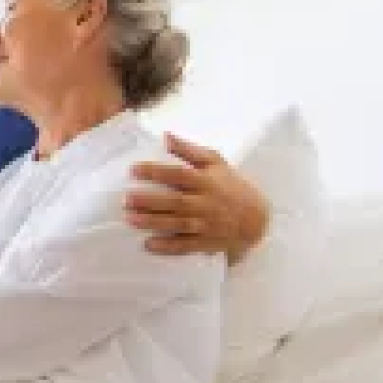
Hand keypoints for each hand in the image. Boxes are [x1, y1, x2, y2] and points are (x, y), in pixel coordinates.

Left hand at [127, 133, 270, 262]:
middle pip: (176, 202)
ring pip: (178, 224)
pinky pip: (185, 245)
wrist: (256, 218)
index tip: (133, 169)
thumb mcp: (216, 163)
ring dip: (154, 222)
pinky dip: (168, 246)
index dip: (157, 172)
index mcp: (206, 181)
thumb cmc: (230, 185)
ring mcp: (205, 224)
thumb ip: (190, 150)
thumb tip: (166, 136)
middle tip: (126, 198)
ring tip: (130, 219)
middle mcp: (205, 203)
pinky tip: (148, 245)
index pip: (179, 175)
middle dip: (151, 200)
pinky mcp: (205, 242)